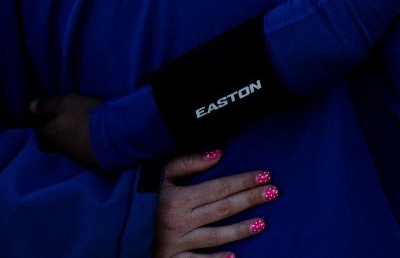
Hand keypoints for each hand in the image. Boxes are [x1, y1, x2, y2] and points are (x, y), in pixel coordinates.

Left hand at [29, 94, 101, 168]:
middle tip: (52, 120)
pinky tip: (80, 137)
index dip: (33, 117)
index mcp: (46, 131)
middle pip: (44, 136)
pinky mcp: (82, 159)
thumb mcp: (66, 102)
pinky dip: (74, 143)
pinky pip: (72, 149)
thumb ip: (47, 104)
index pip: (32, 124)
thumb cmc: (86, 116)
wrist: (113, 136)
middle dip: (46, 129)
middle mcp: (53, 145)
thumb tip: (30, 106)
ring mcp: (68, 154)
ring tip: (68, 128)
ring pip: (58, 144)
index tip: (36, 113)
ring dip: (61, 136)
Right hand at [154, 149, 276, 257]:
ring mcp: (175, 244)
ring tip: (263, 223)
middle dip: (250, 200)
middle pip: (221, 209)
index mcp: (176, 200)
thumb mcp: (165, 177)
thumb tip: (217, 153)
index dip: (243, 181)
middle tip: (273, 192)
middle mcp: (176, 222)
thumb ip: (188, 162)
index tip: (265, 175)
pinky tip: (235, 256)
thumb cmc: (154, 199)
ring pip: (214, 236)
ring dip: (240, 230)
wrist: (126, 229)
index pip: (218, 188)